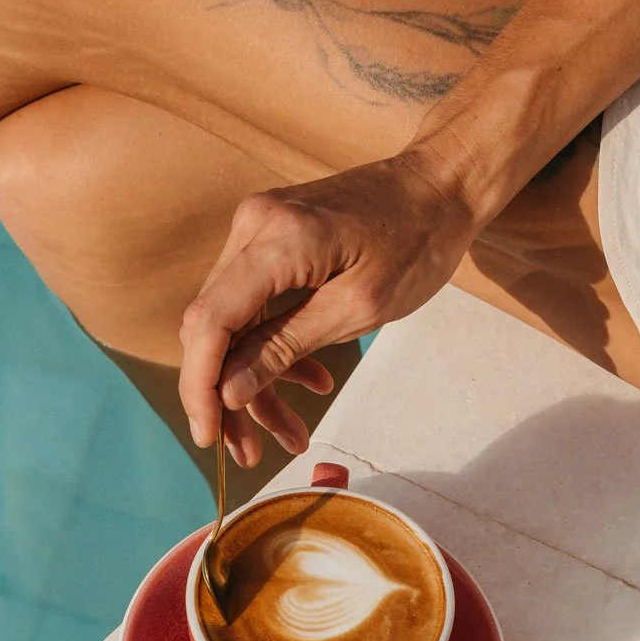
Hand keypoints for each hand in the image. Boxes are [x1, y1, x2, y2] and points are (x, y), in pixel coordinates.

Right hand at [177, 145, 481, 466]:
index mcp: (277, 239)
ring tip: (290, 433)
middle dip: (227, 396)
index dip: (199, 387)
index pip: (210, 322)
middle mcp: (253, 226)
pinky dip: (272, 348)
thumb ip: (286, 347)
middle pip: (213, 327)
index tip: (209, 438)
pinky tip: (311, 382)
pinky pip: (254, 303)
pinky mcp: (270, 239)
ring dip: (252, 381)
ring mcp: (258, 229)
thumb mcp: (358, 308)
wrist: (440, 186)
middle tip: (251, 453)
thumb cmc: (416, 241)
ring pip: (231, 322)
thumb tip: (227, 393)